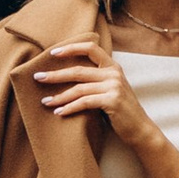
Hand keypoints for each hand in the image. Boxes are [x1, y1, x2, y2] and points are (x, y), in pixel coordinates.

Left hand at [31, 39, 155, 149]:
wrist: (140, 129)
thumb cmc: (121, 111)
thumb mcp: (110, 89)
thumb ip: (96, 79)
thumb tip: (66, 76)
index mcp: (113, 67)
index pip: (90, 48)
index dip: (71, 48)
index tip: (52, 53)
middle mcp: (114, 73)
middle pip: (78, 70)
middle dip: (55, 75)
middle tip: (38, 77)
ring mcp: (114, 86)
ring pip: (79, 88)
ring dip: (59, 96)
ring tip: (45, 102)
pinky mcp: (112, 101)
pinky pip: (84, 102)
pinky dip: (69, 107)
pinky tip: (59, 112)